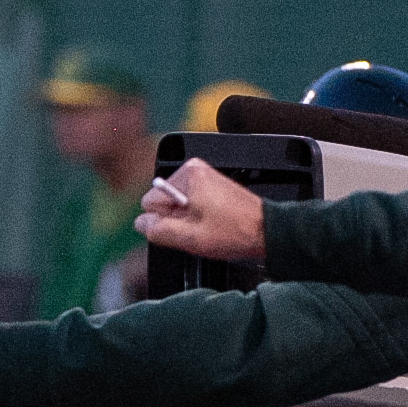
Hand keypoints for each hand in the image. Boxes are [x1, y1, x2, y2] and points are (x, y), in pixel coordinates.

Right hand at [133, 157, 265, 259]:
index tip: (186, 228)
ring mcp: (203, 176)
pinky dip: (197, 215)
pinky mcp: (211, 184)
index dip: (165, 222)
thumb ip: (157, 230)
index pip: (151, 202)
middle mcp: (194, 169)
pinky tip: (212, 223)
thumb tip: (141, 222)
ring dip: (187, 219)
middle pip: (163, 201)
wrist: (267, 231)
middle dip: (176, 219)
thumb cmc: (234, 232)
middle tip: (198, 229)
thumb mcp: (189, 237)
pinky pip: (189, 202)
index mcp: (188, 175)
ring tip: (208, 226)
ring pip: (176, 204)